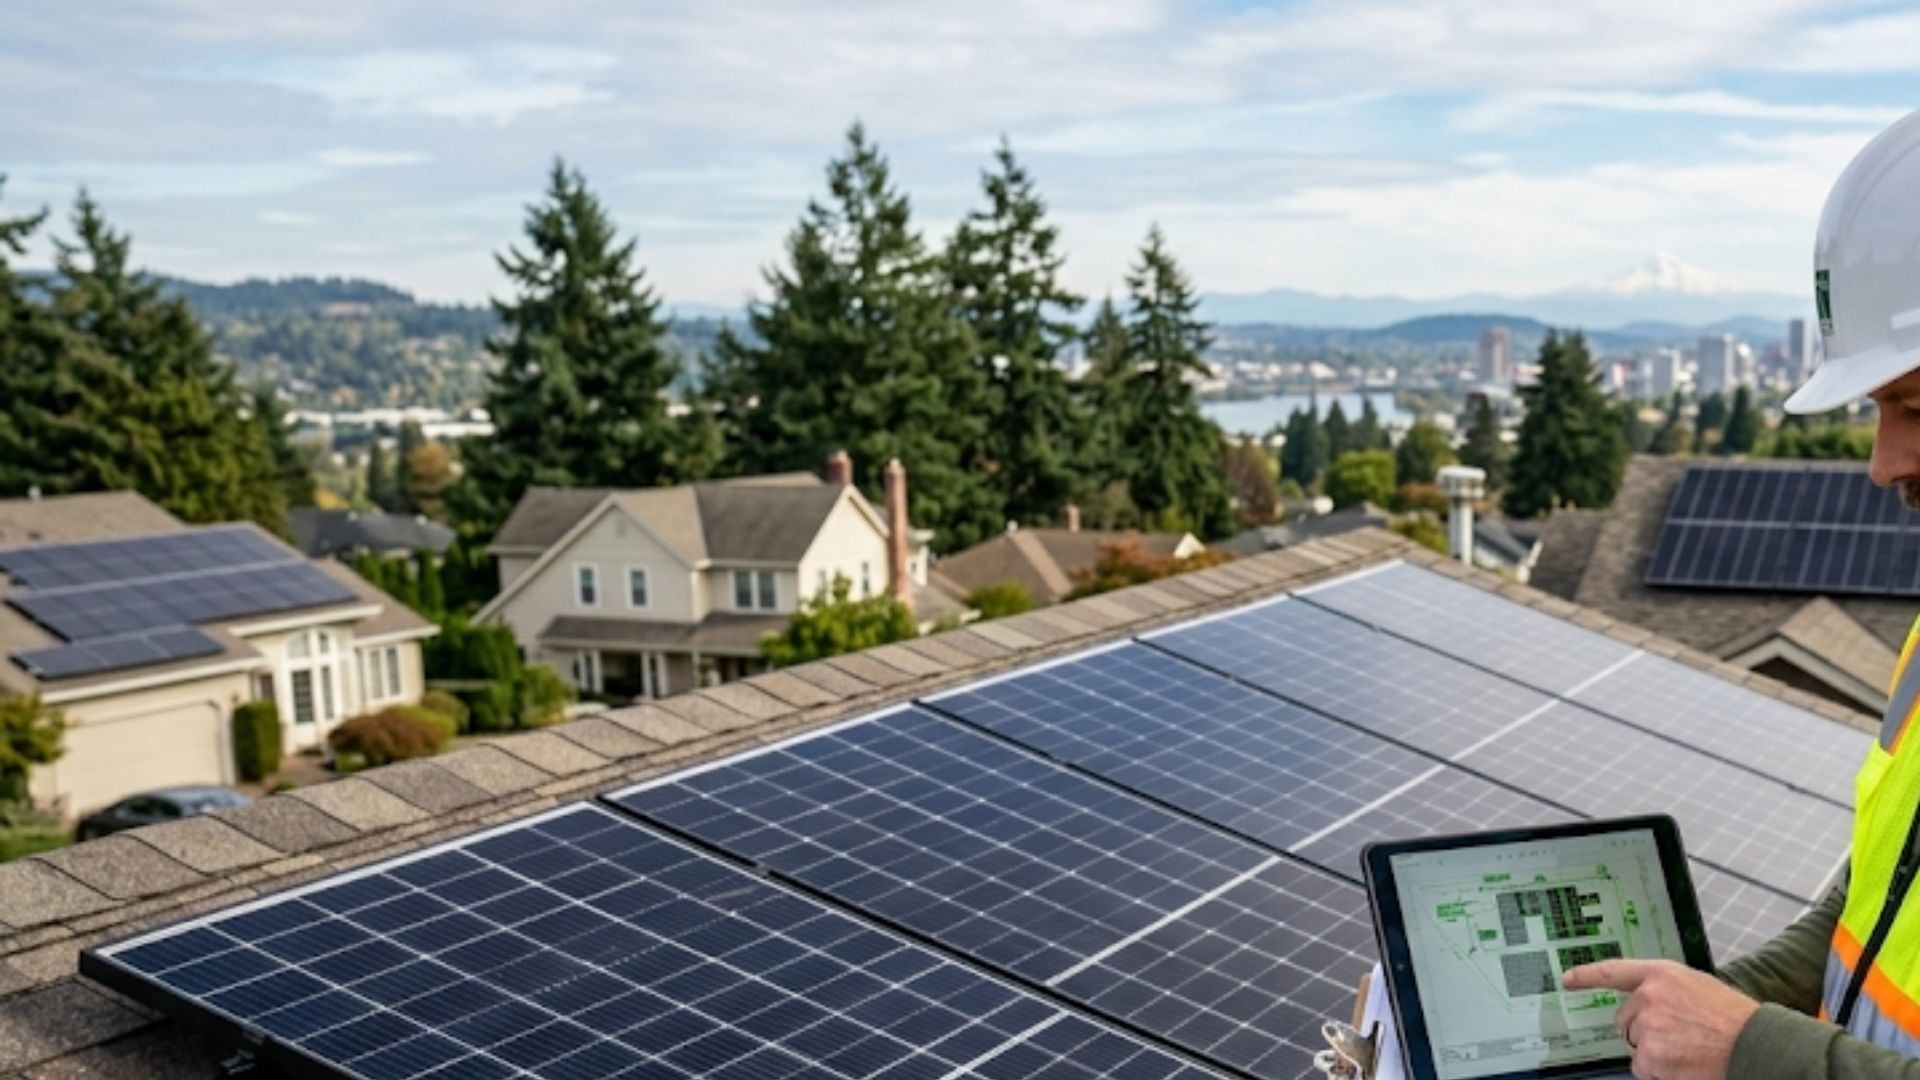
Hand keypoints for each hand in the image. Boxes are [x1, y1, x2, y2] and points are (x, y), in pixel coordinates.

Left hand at [1563, 959, 1757, 1079]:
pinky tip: (1684, 1064)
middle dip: (1643, 1032)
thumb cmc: (1732, 1019)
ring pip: (1635, 1047)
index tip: (1567, 979)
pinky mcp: (1650, 1054)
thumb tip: (1643, 1004)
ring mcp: (1647, 1026)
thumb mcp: (1697, 988)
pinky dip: (1659, 1072)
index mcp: (1661, 974)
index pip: (1613, 971)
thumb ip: (1665, 991)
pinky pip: (1642, 1068)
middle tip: (1677, 1038)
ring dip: (1654, 1053)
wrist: (1755, 1044)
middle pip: (1624, 1020)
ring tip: (1687, 1050)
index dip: (1586, 975)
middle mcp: (1648, 996)